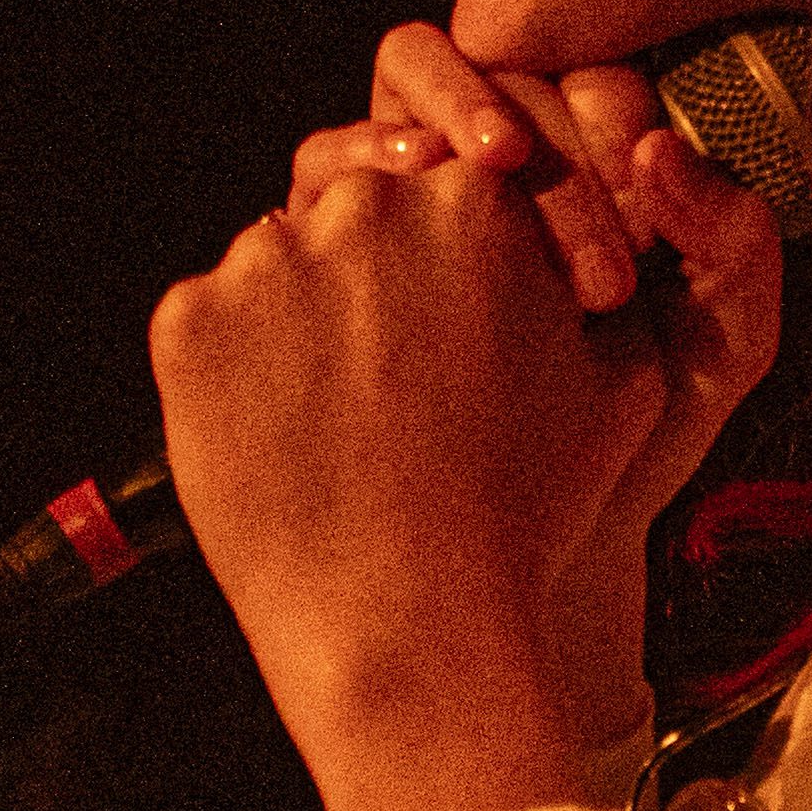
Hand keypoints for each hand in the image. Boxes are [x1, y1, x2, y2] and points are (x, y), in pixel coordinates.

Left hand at [150, 36, 780, 810]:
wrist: (413, 627)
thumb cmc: (530, 515)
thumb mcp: (622, 381)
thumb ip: (590, 274)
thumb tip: (560, 228)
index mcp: (478, 202)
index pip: (455, 183)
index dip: (457, 257)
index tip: (456, 324)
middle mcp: (367, 206)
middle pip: (359, 204)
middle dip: (378, 274)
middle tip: (396, 379)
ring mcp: (266, 261)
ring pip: (281, 261)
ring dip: (305, 318)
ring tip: (345, 422)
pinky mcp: (189, 323)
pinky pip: (213, 322)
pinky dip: (240, 369)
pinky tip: (291, 437)